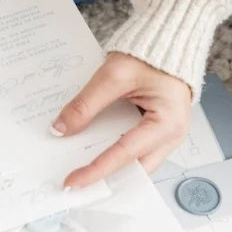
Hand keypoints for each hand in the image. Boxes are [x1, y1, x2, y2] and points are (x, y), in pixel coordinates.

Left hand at [54, 52, 191, 187]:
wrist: (169, 40)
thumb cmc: (151, 54)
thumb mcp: (113, 76)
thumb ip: (85, 105)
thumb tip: (60, 130)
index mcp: (166, 122)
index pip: (124, 154)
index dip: (96, 170)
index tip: (72, 182)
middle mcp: (171, 135)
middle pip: (135, 170)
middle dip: (105, 182)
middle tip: (75, 190)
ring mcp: (165, 135)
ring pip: (136, 165)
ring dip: (111, 173)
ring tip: (82, 181)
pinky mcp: (156, 131)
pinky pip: (135, 152)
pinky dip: (115, 159)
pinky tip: (93, 160)